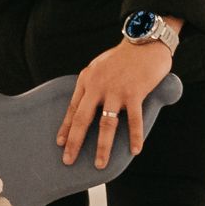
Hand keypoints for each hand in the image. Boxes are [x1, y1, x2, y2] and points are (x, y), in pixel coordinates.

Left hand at [59, 37, 174, 169]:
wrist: (145, 41)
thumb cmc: (123, 57)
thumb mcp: (99, 67)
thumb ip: (92, 85)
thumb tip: (86, 103)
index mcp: (87, 80)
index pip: (73, 109)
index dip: (65, 128)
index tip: (60, 144)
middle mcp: (98, 86)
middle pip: (82, 120)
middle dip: (74, 142)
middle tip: (68, 160)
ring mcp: (116, 90)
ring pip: (106, 125)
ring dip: (103, 147)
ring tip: (100, 164)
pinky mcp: (134, 93)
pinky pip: (133, 120)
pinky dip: (135, 136)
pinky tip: (135, 150)